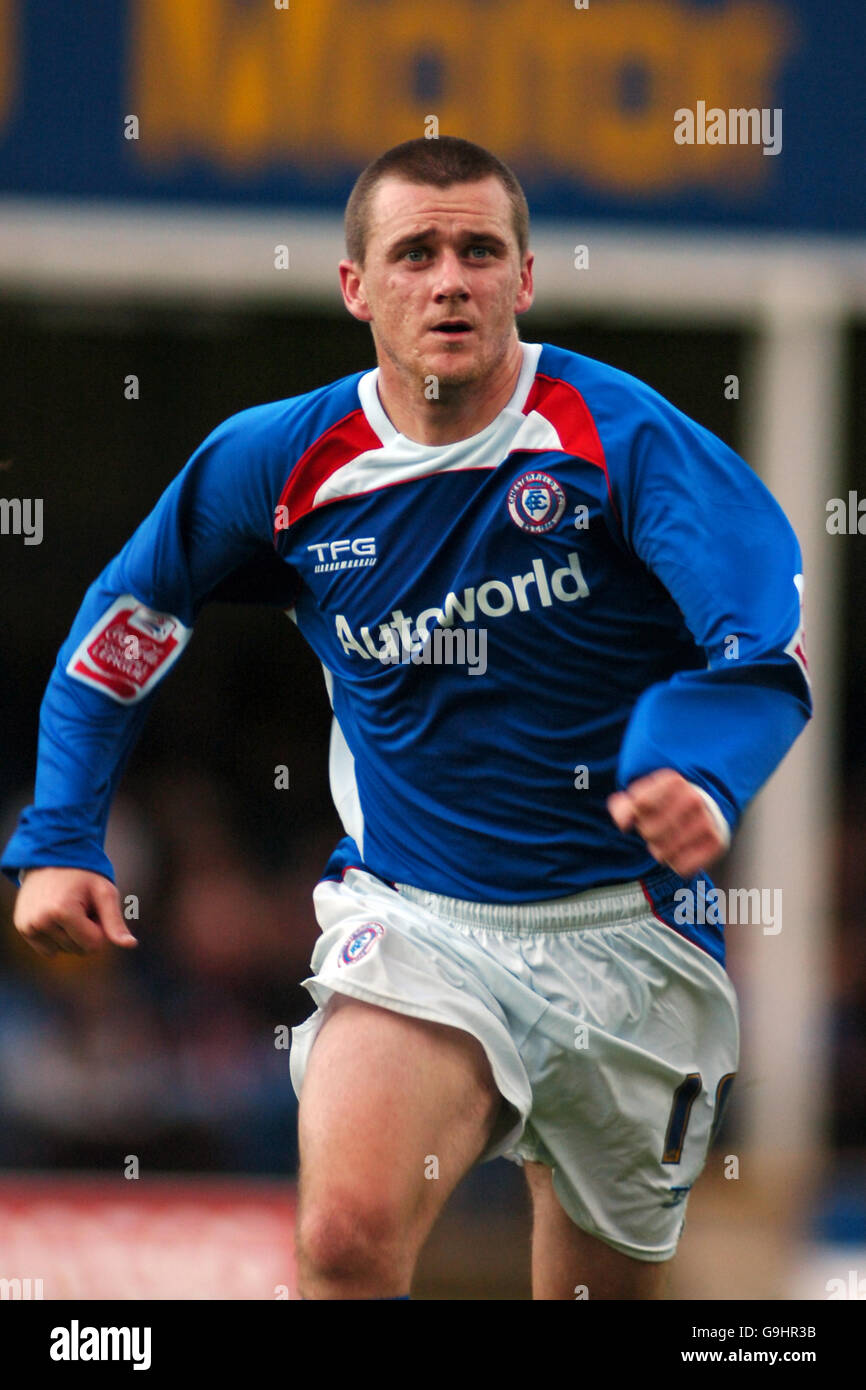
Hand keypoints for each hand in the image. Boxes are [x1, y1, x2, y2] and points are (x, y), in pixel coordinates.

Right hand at [13, 867, 137, 957]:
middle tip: (81, 905)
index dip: (100, 928)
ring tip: (68, 907)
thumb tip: (131, 945)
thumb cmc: (83, 873)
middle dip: (86, 930)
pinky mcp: (22, 927)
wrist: (51, 856)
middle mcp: (40, 921)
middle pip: (78, 950)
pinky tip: (56, 914)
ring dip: (71, 934)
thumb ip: (115, 921)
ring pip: (64, 951)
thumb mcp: (104, 892)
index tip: (94, 907)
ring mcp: (28, 925)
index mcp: (62, 912)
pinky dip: (56, 937)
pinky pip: (48, 950)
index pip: (93, 945)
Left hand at [607, 769, 727, 878]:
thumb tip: (623, 823)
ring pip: (664, 852)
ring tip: (664, 842)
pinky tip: (678, 853)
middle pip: (649, 831)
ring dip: (659, 851)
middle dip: (646, 834)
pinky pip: (682, 867)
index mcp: (673, 781)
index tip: (643, 811)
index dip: (635, 813)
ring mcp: (707, 821)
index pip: (639, 804)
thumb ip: (622, 807)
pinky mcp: (716, 843)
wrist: (704, 809)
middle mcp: (693, 798)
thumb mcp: (642, 797)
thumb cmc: (665, 805)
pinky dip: (675, 864)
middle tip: (653, 830)